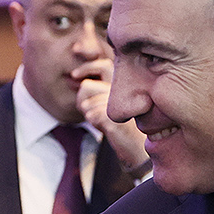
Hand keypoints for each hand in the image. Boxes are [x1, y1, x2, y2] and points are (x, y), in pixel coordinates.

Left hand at [74, 60, 146, 174]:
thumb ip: (100, 92)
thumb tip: (81, 83)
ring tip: (106, 122)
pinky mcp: (115, 117)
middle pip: (86, 86)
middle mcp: (123, 89)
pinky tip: (108, 128)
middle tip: (90, 110)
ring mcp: (120, 102)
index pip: (100, 65)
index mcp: (123, 83)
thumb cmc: (125, 127)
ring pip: (87, 105)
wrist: (139, 148)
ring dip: (91, 115)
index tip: (74, 75)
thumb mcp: (112, 105)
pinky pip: (92, 116)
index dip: (86, 68)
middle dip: (82, 100)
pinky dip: (95, 123)